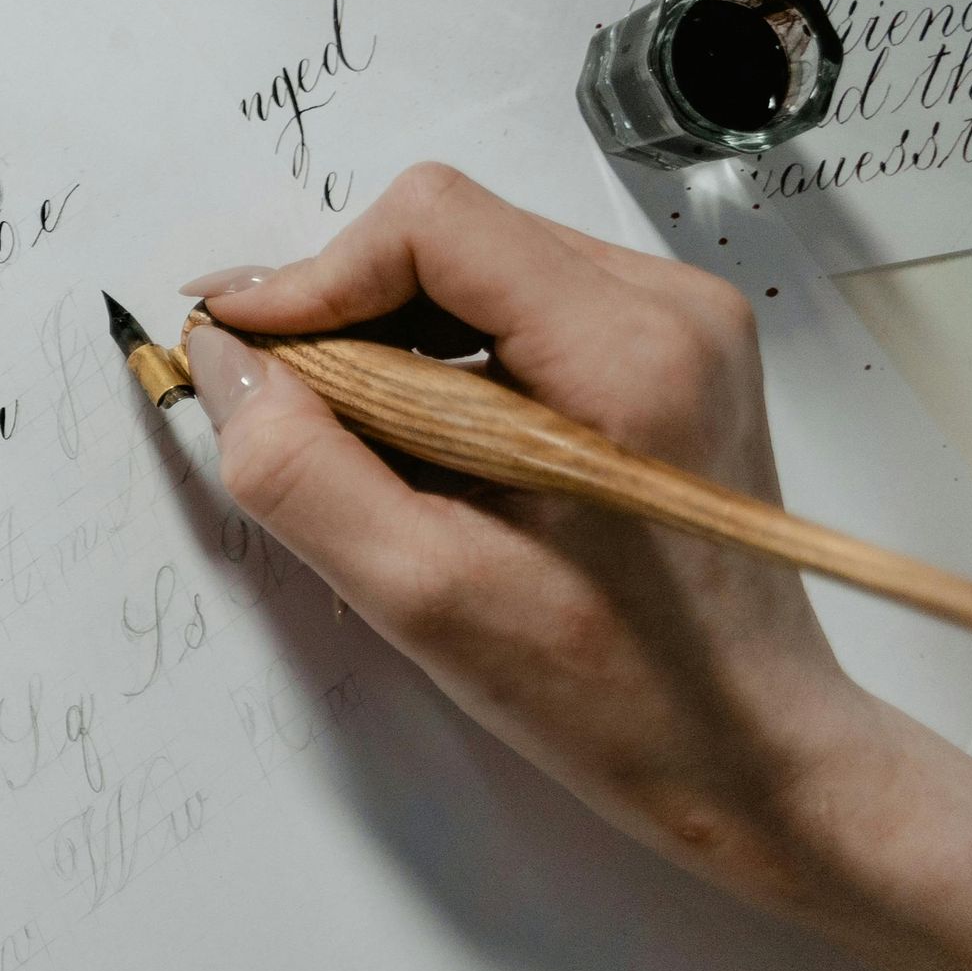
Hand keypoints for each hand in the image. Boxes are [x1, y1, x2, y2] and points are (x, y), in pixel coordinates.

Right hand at [188, 164, 971, 970]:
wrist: (748, 746)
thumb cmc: (611, 690)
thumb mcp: (423, 593)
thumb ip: (298, 469)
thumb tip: (224, 362)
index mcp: (629, 352)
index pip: (430, 224)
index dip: (312, 280)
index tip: (242, 355)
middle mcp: (670, 307)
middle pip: (447, 233)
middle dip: (343, 312)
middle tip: (288, 413)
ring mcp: (678, 323)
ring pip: (470, 265)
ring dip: (387, 338)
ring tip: (363, 446)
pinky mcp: (665, 352)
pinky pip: (511, 306)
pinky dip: (440, 358)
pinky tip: (427, 446)